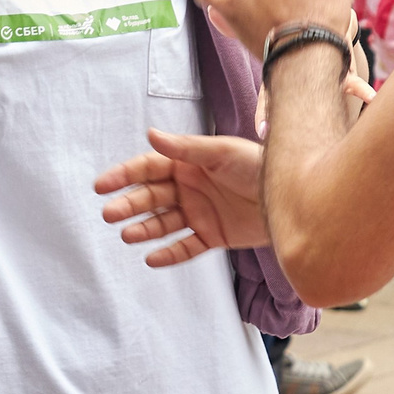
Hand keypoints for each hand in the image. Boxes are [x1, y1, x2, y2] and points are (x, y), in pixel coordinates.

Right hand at [94, 128, 268, 265]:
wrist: (292, 196)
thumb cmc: (258, 165)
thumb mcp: (221, 152)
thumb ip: (185, 147)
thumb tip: (150, 134)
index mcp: (187, 164)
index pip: (148, 169)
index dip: (124, 176)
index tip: (101, 186)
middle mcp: (189, 188)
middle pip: (151, 197)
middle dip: (129, 205)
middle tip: (109, 214)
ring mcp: (199, 213)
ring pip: (163, 223)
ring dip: (144, 228)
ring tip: (127, 235)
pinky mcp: (213, 236)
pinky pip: (186, 247)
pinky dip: (169, 254)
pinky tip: (151, 259)